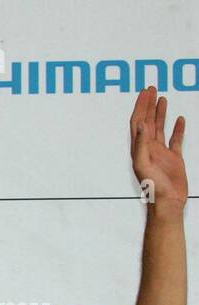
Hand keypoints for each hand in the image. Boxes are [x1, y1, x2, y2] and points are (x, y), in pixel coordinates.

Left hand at [130, 87, 185, 205]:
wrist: (167, 202)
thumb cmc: (153, 188)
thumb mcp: (143, 165)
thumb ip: (141, 145)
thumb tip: (140, 125)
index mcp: (140, 149)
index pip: (138, 122)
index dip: (140, 107)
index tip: (144, 93)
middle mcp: (149, 148)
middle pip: (147, 121)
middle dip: (148, 104)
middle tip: (151, 88)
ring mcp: (161, 152)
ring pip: (160, 127)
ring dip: (160, 113)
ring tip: (162, 98)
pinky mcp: (173, 158)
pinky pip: (175, 140)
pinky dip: (177, 128)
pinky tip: (179, 119)